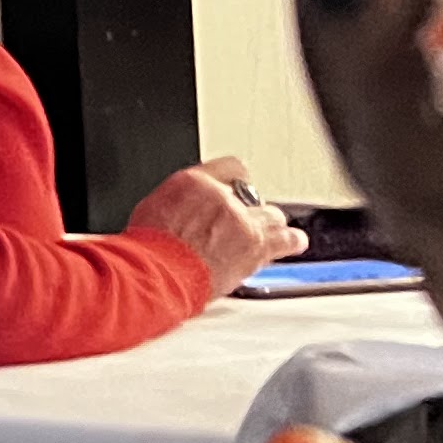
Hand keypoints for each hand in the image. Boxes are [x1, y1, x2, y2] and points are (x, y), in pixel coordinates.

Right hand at [123, 156, 306, 296]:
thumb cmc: (149, 249)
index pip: (229, 168)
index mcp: (193, 183)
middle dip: (247, 208)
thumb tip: (189, 210)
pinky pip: (288, 240)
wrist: (157, 274)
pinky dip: (290, 242)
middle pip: (252, 194)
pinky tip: (293, 242)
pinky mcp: (258, 247)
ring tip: (270, 232)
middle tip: (240, 221)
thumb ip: (182, 204)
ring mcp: (244, 223)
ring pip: (274, 215)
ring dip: (270, 224)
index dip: (232, 181)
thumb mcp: (154, 210)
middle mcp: (223, 197)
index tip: (233, 189)